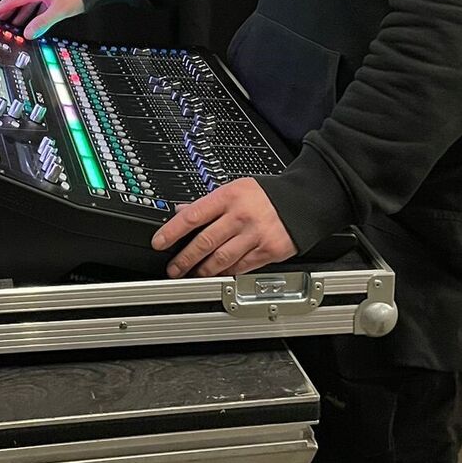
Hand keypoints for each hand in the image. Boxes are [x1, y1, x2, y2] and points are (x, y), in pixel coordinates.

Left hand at [150, 178, 296, 277]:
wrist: (302, 201)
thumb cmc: (265, 195)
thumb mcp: (234, 188)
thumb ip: (208, 203)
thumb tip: (181, 212)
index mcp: (228, 196)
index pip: (192, 215)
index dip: (172, 231)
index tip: (159, 242)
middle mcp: (240, 216)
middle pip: (205, 241)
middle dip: (184, 258)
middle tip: (173, 268)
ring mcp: (255, 234)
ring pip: (222, 258)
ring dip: (203, 270)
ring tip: (192, 274)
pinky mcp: (268, 250)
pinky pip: (241, 266)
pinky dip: (226, 272)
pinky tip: (217, 274)